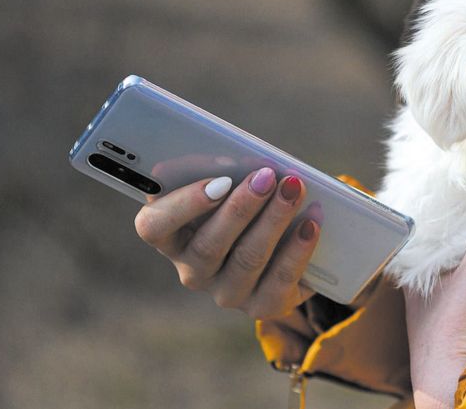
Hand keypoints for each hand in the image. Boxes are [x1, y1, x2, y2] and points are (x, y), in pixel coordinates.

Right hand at [133, 169, 321, 318]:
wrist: (290, 246)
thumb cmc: (252, 204)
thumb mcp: (234, 185)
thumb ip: (228, 172)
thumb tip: (242, 158)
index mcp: (172, 237)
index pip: (154, 227)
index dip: (183, 204)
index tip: (219, 181)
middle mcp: (193, 271)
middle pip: (208, 245)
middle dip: (241, 207)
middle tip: (266, 176)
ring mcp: (227, 292)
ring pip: (247, 258)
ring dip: (273, 220)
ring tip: (294, 190)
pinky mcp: (262, 306)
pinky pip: (280, 280)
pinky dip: (298, 249)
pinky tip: (311, 224)